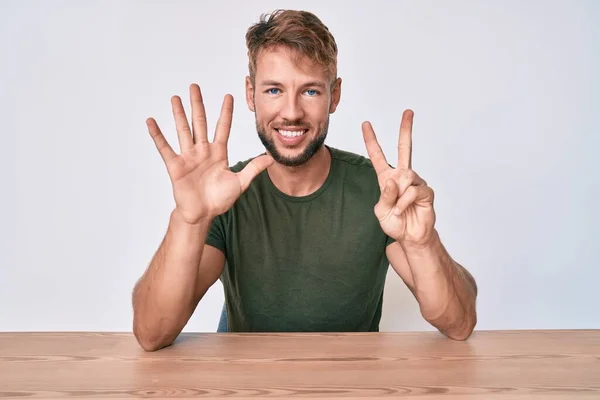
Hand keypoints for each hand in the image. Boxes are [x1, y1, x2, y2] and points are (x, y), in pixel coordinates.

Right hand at [147, 84, 273, 223]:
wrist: (202, 214)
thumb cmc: (219, 199)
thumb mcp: (240, 182)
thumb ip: (253, 168)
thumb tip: (270, 158)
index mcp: (218, 153)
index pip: (223, 127)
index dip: (225, 112)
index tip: (228, 96)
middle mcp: (203, 151)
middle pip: (200, 123)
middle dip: (198, 104)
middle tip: (194, 86)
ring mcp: (188, 157)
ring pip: (183, 130)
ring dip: (179, 114)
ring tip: (175, 98)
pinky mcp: (176, 166)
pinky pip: (165, 147)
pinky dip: (157, 135)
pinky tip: (151, 122)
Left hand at [362, 109, 435, 246]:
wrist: (410, 237)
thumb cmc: (395, 223)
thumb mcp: (381, 210)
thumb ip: (385, 195)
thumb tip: (394, 180)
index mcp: (387, 178)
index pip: (377, 156)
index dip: (371, 140)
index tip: (366, 124)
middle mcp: (402, 176)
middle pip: (405, 148)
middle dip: (406, 129)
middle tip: (408, 111)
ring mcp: (415, 182)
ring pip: (406, 177)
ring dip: (399, 197)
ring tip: (399, 209)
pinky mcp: (426, 191)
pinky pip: (413, 191)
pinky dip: (405, 203)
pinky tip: (405, 211)